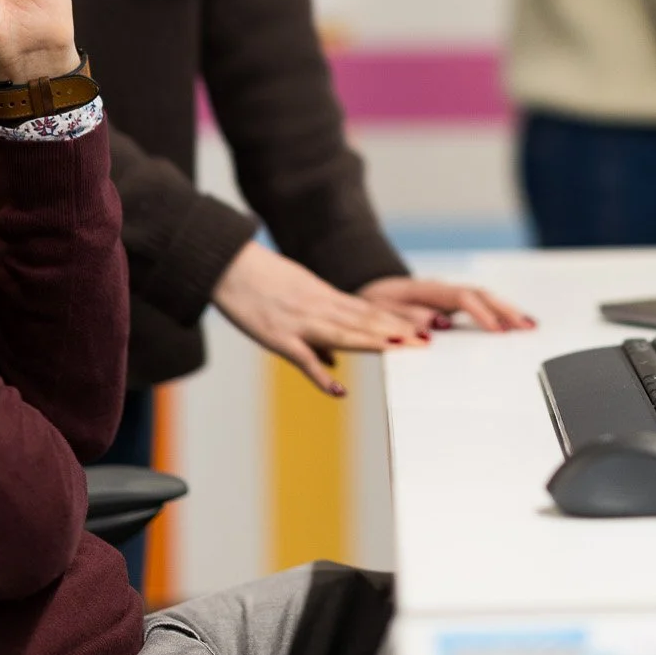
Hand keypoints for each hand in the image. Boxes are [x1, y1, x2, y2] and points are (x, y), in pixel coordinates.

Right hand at [211, 240, 425, 396]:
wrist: (228, 265)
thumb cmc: (261, 280)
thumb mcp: (297, 297)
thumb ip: (320, 329)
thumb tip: (335, 363)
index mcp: (325, 298)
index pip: (369, 311)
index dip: (398, 321)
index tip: (425, 329)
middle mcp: (318, 308)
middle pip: (365, 321)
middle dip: (397, 332)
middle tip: (427, 342)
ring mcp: (299, 322)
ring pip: (343, 333)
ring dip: (372, 342)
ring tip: (401, 350)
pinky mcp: (276, 337)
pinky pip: (302, 358)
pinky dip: (320, 374)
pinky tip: (337, 389)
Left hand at [357, 276, 533, 334]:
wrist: (367, 290)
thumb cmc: (372, 303)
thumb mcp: (381, 311)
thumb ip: (408, 316)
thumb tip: (439, 325)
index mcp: (427, 289)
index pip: (463, 298)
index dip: (483, 313)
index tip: (499, 330)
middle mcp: (442, 289)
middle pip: (481, 295)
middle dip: (506, 310)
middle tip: (528, 326)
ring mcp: (448, 295)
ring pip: (483, 298)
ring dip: (506, 311)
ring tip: (529, 326)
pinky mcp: (450, 303)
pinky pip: (478, 305)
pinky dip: (496, 313)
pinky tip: (510, 324)